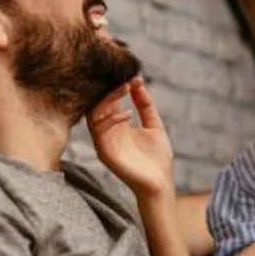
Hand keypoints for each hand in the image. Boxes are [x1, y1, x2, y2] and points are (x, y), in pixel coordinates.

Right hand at [87, 77, 173, 198]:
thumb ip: (145, 104)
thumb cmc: (157, 158)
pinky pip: (99, 132)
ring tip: (124, 89)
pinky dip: (112, 120)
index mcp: (117, 124)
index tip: (127, 72)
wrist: (160, 183)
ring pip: (94, 115)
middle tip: (123, 78)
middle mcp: (107, 131)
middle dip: (109, 88)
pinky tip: (128, 115)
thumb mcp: (154, 125)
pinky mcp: (105, 154)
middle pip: (97, 103)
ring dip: (108, 100)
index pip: (108, 99)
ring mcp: (104, 142)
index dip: (114, 85)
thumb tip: (137, 80)